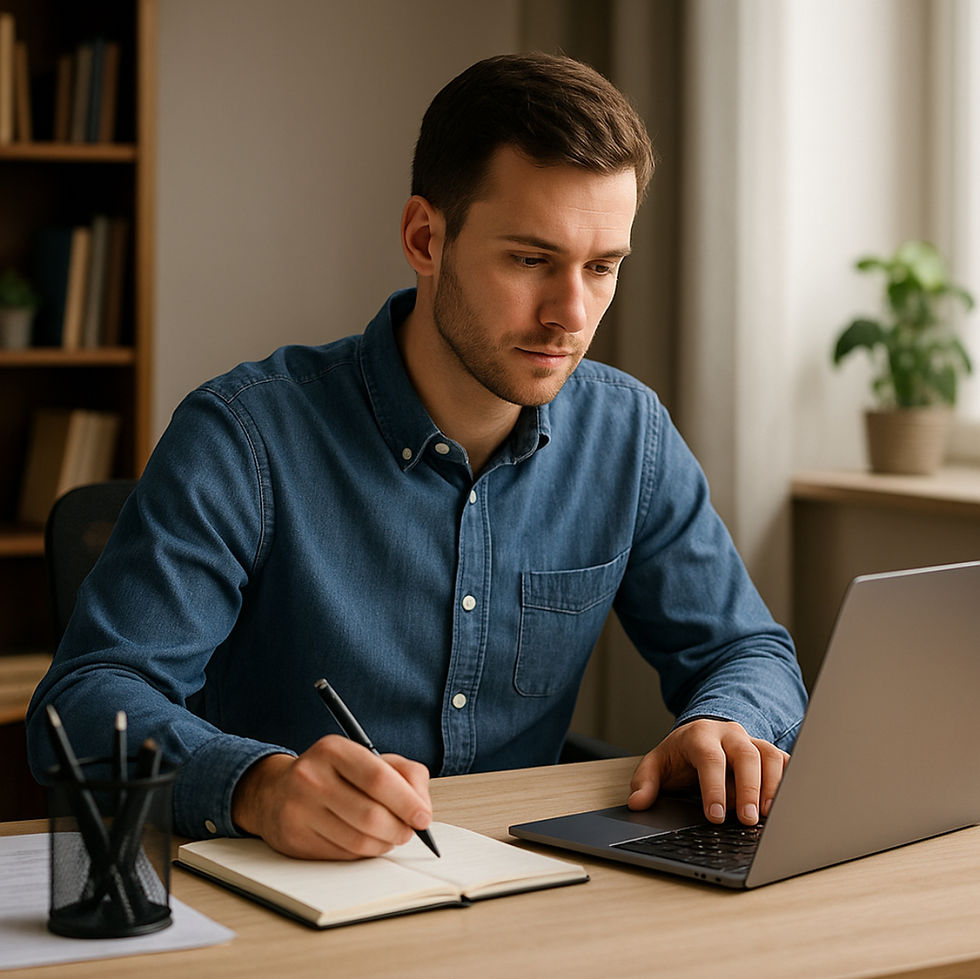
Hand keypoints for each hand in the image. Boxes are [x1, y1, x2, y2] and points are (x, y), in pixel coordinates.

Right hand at [231, 735, 433, 858]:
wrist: (275, 792)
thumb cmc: (333, 774)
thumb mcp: (368, 758)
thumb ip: (404, 774)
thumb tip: (422, 808)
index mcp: (333, 750)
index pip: (378, 778)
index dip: (407, 802)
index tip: (423, 817)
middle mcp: (311, 777)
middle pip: (370, 815)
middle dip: (400, 829)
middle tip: (409, 831)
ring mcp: (299, 810)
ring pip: (358, 841)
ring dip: (384, 844)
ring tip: (390, 836)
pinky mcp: (294, 839)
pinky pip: (343, 855)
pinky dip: (364, 853)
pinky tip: (366, 842)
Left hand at [627, 719, 788, 824]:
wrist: (700, 736)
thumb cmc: (680, 755)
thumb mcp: (656, 764)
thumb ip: (645, 782)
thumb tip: (638, 803)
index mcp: (700, 735)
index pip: (710, 758)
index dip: (714, 787)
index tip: (716, 816)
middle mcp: (730, 735)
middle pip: (746, 755)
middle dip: (748, 788)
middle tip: (747, 820)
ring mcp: (752, 741)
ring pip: (771, 756)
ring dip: (772, 786)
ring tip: (767, 816)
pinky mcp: (768, 753)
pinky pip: (786, 762)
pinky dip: (790, 782)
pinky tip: (787, 806)